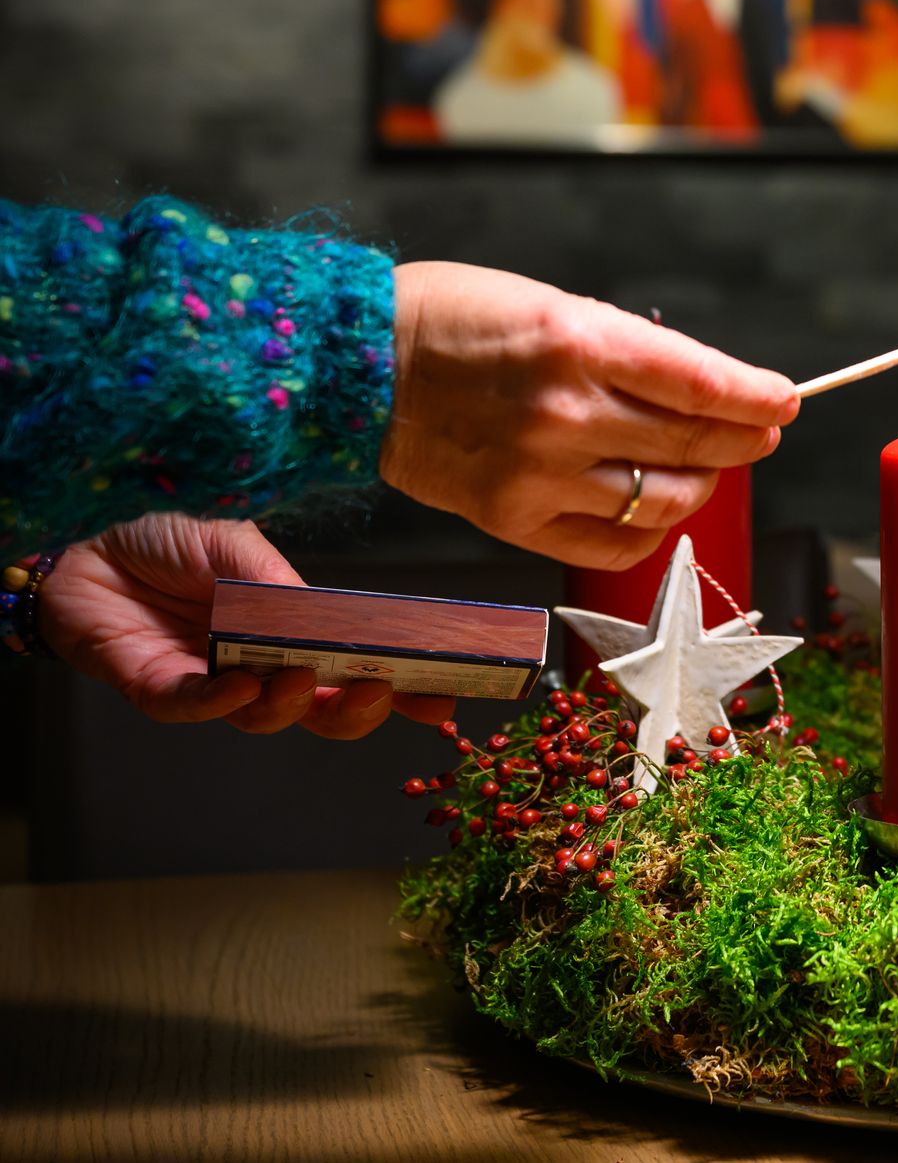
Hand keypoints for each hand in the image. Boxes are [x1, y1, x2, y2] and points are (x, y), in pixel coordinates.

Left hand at [39, 513, 455, 738]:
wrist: (86, 558)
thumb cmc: (165, 549)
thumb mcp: (234, 543)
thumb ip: (274, 576)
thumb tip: (319, 611)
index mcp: (290, 636)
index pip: (353, 672)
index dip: (399, 691)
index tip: (445, 695)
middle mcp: (259, 669)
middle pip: (320, 713)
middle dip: (360, 713)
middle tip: (387, 694)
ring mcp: (213, 685)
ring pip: (264, 718)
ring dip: (291, 706)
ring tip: (304, 679)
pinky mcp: (159, 691)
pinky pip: (196, 708)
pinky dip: (222, 702)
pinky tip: (242, 685)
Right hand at [381, 263, 797, 567]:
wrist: (358, 366)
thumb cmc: (460, 321)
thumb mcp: (555, 307)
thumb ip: (631, 355)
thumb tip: (709, 393)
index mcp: (579, 341)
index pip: (702, 382)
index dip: (757, 397)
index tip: (785, 402)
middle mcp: (564, 412)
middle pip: (693, 445)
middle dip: (742, 440)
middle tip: (759, 434)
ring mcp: (538, 473)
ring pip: (662, 500)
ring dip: (699, 485)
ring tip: (701, 468)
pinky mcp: (513, 519)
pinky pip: (613, 543)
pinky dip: (647, 529)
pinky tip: (650, 507)